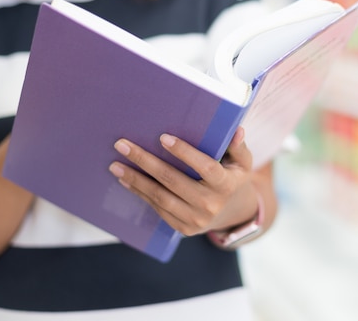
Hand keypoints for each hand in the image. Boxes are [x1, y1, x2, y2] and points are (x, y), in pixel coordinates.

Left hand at [107, 127, 258, 235]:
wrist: (231, 213)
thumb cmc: (232, 177)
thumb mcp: (242, 162)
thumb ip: (238, 146)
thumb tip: (237, 130)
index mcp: (226, 184)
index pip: (205, 167)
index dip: (185, 153)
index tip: (163, 137)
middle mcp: (211, 204)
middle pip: (173, 181)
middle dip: (145, 161)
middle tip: (122, 145)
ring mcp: (196, 219)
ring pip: (161, 197)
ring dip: (135, 180)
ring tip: (115, 164)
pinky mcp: (183, 228)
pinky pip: (158, 208)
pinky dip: (140, 193)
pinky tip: (126, 180)